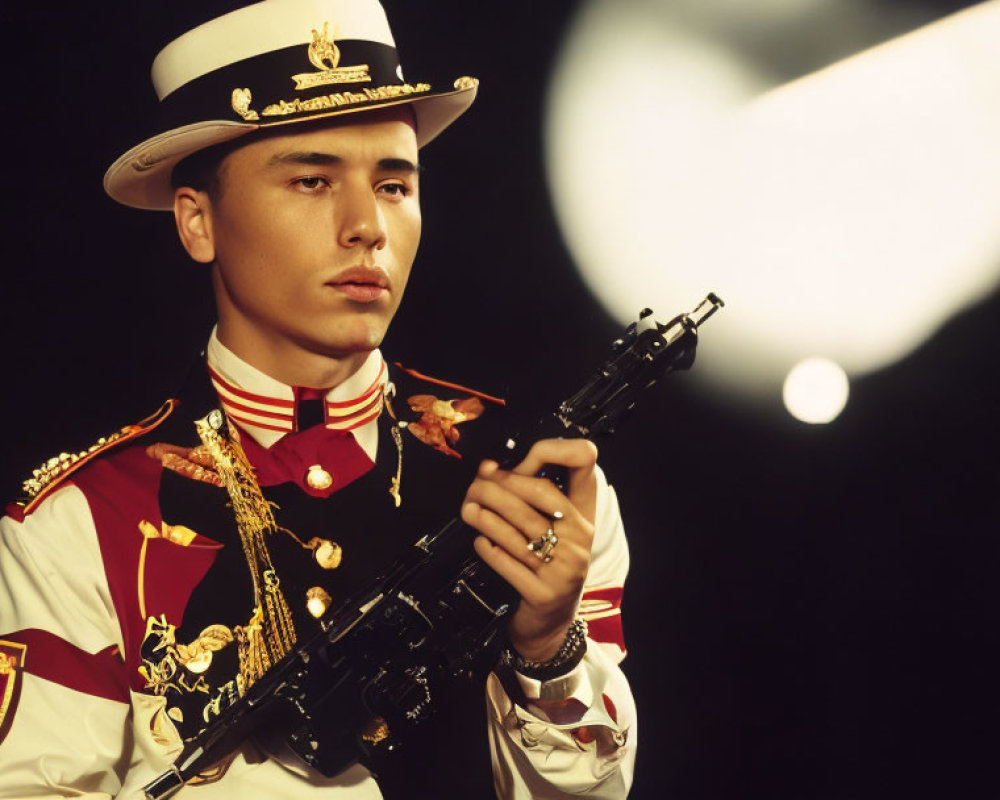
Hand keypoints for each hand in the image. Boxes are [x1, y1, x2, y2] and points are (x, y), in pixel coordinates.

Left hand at [460, 438, 597, 661]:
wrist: (551, 625)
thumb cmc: (546, 566)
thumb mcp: (551, 532)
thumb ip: (527, 500)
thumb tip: (488, 468)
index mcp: (584, 517)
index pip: (584, 467)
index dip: (556, 450)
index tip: (525, 456)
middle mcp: (579, 540)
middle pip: (539, 494)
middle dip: (500, 485)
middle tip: (475, 485)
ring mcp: (564, 569)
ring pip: (519, 530)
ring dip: (487, 516)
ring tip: (468, 508)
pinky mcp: (543, 594)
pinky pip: (509, 563)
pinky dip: (490, 550)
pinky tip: (479, 541)